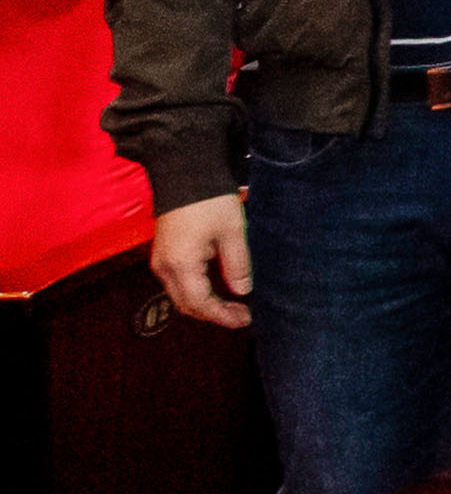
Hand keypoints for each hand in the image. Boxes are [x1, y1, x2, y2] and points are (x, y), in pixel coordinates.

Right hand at [149, 191, 251, 327]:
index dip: (223, 316)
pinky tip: (218, 289)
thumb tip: (243, 291)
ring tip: (234, 305)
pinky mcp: (164, 253)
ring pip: (181, 295)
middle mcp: (164, 267)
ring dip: (205, 304)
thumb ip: (238, 265)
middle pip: (187, 304)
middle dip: (214, 314)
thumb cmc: (210, 201)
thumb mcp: (232, 232)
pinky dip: (197, 291)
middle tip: (243, 315)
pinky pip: (178, 283)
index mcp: (180, 265)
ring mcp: (161, 261)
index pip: (200, 303)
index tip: (245, 319)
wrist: (184, 174)